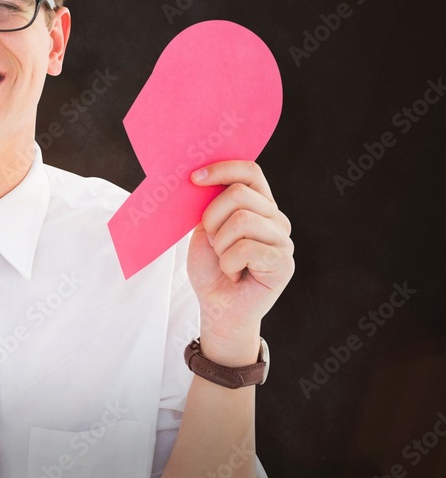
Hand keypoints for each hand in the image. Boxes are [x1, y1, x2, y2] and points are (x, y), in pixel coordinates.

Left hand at [187, 160, 294, 364]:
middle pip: (239, 194)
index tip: (193, 179)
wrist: (217, 307)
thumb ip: (211, 204)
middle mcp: (276, 218)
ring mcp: (283, 240)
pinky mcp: (283, 263)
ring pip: (242, 220)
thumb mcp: (205, 229)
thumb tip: (203, 177)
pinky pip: (246, 248)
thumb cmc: (211, 268)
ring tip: (225, 260)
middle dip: (212, 218)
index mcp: (258, 205)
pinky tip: (234, 274)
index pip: (249, 171)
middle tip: (212, 242)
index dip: (222, 169)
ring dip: (220, 244)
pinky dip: (228, 263)